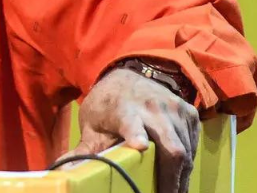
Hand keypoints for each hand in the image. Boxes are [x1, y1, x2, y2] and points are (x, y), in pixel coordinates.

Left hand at [61, 67, 199, 192]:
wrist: (125, 74)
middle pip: (171, 147)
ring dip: (181, 176)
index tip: (139, 146)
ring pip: (186, 151)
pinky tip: (179, 174)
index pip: (130, 123)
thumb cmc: (106, 105)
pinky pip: (193, 144)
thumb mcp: (91, 124)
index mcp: (123, 110)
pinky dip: (188, 163)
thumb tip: (63, 170)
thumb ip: (84, 149)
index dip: (135, 134)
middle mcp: (152, 107)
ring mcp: (175, 109)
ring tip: (172, 191)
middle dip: (171, 177)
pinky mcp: (189, 112)